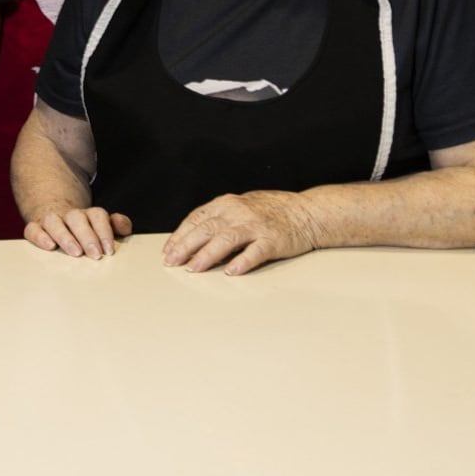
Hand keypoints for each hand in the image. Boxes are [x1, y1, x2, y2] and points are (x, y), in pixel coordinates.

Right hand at [23, 206, 132, 258]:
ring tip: (75, 252)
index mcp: (87, 214)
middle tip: (95, 254)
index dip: (103, 231)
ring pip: (54, 221)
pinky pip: (32, 229)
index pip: (97, 215)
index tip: (108, 250)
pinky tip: (49, 246)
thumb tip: (123, 227)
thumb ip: (117, 224)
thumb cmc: (84, 228)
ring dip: (65, 236)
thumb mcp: (103, 225)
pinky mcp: (35, 227)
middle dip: (87, 236)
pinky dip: (39, 236)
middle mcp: (68, 215)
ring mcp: (51, 220)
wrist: (55, 213)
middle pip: (76, 218)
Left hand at [164, 191, 318, 274]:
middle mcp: (238, 212)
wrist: (306, 212)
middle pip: (206, 229)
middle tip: (172, 261)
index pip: (197, 219)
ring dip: (207, 255)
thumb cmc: (271, 212)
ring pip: (226, 239)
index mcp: (227, 204)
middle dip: (185, 246)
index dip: (180, 235)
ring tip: (194, 268)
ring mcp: (256, 226)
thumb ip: (218, 219)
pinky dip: (242, 261)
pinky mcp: (273, 240)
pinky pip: (255, 251)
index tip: (168, 250)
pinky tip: (231, 272)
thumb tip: (192, 237)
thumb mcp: (240, 207)